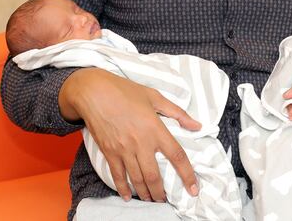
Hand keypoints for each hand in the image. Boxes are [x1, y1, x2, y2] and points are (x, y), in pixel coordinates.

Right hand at [61, 68, 200, 201]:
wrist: (94, 92)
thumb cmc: (125, 91)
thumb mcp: (154, 96)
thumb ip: (178, 113)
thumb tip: (197, 126)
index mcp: (155, 128)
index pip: (176, 156)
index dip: (187, 175)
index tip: (193, 189)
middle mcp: (140, 143)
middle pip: (154, 176)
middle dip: (161, 193)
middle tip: (167, 199)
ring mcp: (123, 150)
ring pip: (137, 179)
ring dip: (146, 194)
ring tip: (152, 200)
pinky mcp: (109, 152)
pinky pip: (117, 176)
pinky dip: (123, 188)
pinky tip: (128, 196)